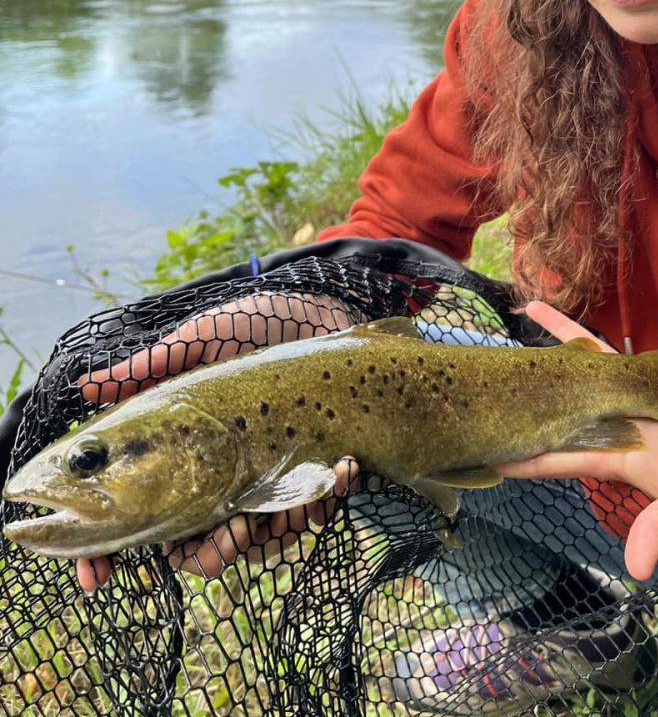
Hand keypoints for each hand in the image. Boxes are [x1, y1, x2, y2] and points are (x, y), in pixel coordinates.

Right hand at [74, 291, 359, 591]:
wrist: (318, 309)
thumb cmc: (253, 324)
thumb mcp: (199, 341)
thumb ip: (149, 367)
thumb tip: (85, 386)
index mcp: (183, 454)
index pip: (136, 518)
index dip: (106, 554)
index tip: (93, 578)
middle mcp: (222, 475)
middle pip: (198, 546)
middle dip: (208, 557)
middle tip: (227, 536)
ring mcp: (270, 477)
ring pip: (259, 541)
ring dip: (271, 533)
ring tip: (282, 504)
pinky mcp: (314, 468)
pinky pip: (318, 507)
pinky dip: (328, 496)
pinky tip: (341, 466)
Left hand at [495, 301, 657, 581]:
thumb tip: (635, 569)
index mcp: (611, 459)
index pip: (556, 459)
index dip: (522, 458)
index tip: (484, 453)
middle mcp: (607, 429)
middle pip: (553, 412)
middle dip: (519, 405)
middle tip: (481, 390)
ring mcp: (621, 403)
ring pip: (572, 376)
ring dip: (543, 356)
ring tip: (508, 337)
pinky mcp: (640, 381)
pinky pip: (603, 354)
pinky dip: (578, 337)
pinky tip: (550, 315)